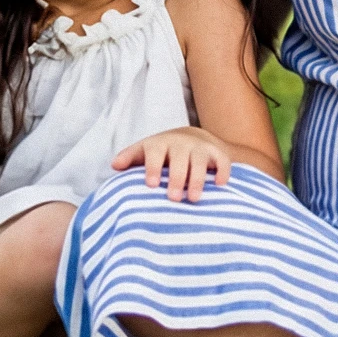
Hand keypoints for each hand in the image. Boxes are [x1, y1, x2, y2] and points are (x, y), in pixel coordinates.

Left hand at [112, 127, 234, 202]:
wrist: (190, 137)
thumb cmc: (160, 152)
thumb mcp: (144, 151)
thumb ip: (129, 158)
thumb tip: (114, 165)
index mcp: (160, 143)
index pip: (155, 152)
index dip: (153, 167)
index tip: (152, 185)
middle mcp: (180, 143)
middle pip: (179, 160)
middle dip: (177, 179)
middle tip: (174, 199)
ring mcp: (199, 148)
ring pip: (199, 162)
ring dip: (197, 180)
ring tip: (194, 199)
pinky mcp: (216, 153)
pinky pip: (222, 161)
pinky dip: (223, 172)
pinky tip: (220, 185)